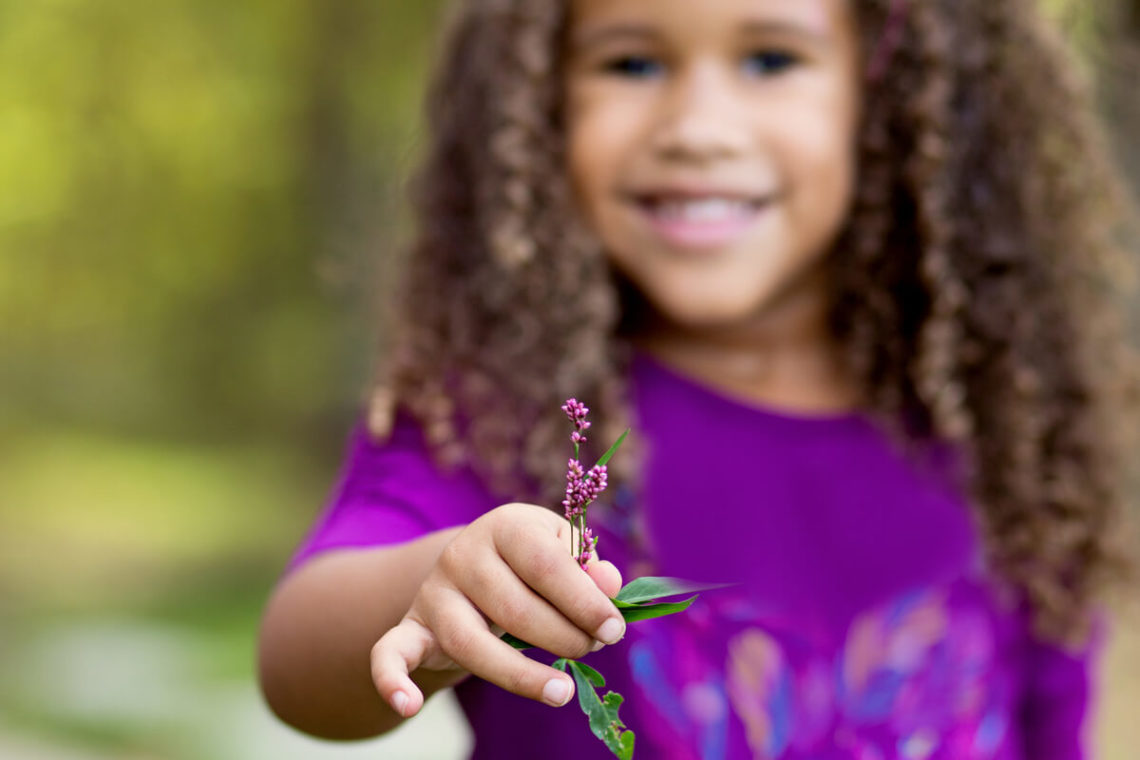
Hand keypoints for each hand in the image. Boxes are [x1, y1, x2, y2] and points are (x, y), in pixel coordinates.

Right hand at [370, 503, 624, 718]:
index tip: (614, 630)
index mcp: (505, 526)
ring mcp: (433, 593)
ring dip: (520, 674)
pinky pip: (390, 653)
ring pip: (470, 642)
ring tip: (563, 691)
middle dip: (563, 637)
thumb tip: (610, 586)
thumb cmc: (529, 562)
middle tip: (592, 649)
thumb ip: (588, 567)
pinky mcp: (411, 628)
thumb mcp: (560, 550)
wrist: (472, 567)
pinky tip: (408, 705)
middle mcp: (462, 554)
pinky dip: (392, 679)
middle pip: (514, 608)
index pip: (545, 563)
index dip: (583, 600)